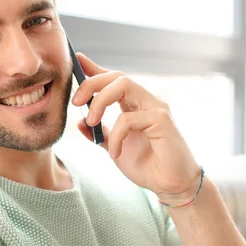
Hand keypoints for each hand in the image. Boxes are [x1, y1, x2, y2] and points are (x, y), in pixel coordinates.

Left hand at [71, 53, 200, 202]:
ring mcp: (156, 108)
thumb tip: (79, 121)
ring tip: (91, 122)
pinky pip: (128, 118)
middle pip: (117, 76)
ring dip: (100, 101)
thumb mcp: (113, 147)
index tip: (77, 60)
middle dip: (92, 83)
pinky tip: (115, 153)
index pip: (113, 80)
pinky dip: (115, 136)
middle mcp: (146, 101)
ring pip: (123, 85)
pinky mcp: (162, 120)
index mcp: (134, 105)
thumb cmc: (147, 166)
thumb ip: (99, 133)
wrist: (170, 185)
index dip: (95, 68)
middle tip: (76, 101)